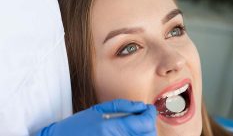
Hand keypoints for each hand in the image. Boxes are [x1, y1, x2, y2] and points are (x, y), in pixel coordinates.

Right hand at [37, 99, 156, 135]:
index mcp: (113, 128)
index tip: (149, 109)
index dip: (151, 114)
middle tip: (142, 117)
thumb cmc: (76, 126)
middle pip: (149, 135)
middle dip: (149, 124)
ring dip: (144, 133)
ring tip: (136, 126)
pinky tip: (129, 133)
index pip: (145, 122)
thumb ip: (122, 106)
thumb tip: (141, 106)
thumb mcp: (97, 110)